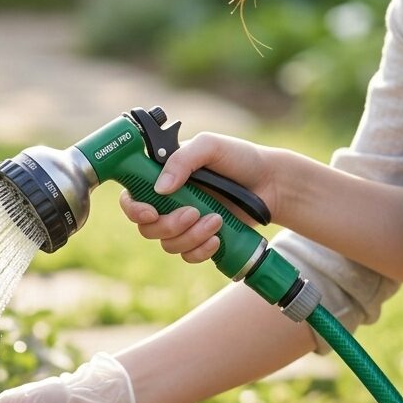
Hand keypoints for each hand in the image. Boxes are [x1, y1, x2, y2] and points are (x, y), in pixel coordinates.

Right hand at [120, 132, 279, 263]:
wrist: (272, 183)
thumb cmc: (239, 158)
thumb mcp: (210, 146)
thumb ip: (182, 160)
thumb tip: (160, 188)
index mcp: (162, 177)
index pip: (131, 197)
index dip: (134, 209)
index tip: (151, 212)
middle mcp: (168, 202)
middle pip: (147, 228)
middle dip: (169, 225)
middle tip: (194, 212)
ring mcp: (183, 223)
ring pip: (168, 244)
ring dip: (191, 236)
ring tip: (216, 220)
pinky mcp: (200, 239)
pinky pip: (187, 255)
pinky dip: (200, 250)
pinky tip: (218, 238)